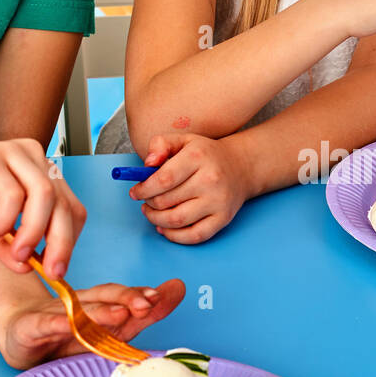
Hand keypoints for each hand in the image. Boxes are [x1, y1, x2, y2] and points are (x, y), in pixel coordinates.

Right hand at [0, 138, 86, 278]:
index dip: (70, 242)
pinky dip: (4, 221)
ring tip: (16, 254)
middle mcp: (31, 158)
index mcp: (39, 174)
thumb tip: (31, 268)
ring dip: (33, 232)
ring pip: (44, 195)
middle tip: (49, 271)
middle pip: (64, 203)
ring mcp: (11, 154)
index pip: (71, 209)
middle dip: (60, 244)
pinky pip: (11, 193)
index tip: (58, 271)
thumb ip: (11, 248)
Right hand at [1, 277, 185, 369]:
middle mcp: (76, 305)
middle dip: (127, 299)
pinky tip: (68, 322)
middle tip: (149, 302)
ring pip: (78, 312)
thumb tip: (179, 287)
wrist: (16, 335)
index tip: (171, 291)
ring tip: (121, 313)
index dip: (144, 294)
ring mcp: (52, 315)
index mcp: (95, 305)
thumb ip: (141, 312)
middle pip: (103, 298)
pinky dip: (56, 323)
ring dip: (100, 311)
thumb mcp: (103, 329)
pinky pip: (44, 325)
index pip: (121, 297)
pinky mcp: (30, 330)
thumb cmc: (64, 333)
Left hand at [131, 133, 248, 242]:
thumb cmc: (206, 154)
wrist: (241, 166)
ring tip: (151, 213)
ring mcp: (218, 202)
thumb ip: (160, 144)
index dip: (144, 189)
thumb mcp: (183, 140)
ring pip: (176, 220)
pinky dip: (174, 236)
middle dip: (149, 203)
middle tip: (145, 201)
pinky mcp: (223, 219)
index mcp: (197, 157)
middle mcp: (210, 180)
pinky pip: (194, 236)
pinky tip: (164, 228)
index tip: (135, 192)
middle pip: (167, 201)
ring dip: (156, 220)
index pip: (163, 179)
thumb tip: (147, 164)